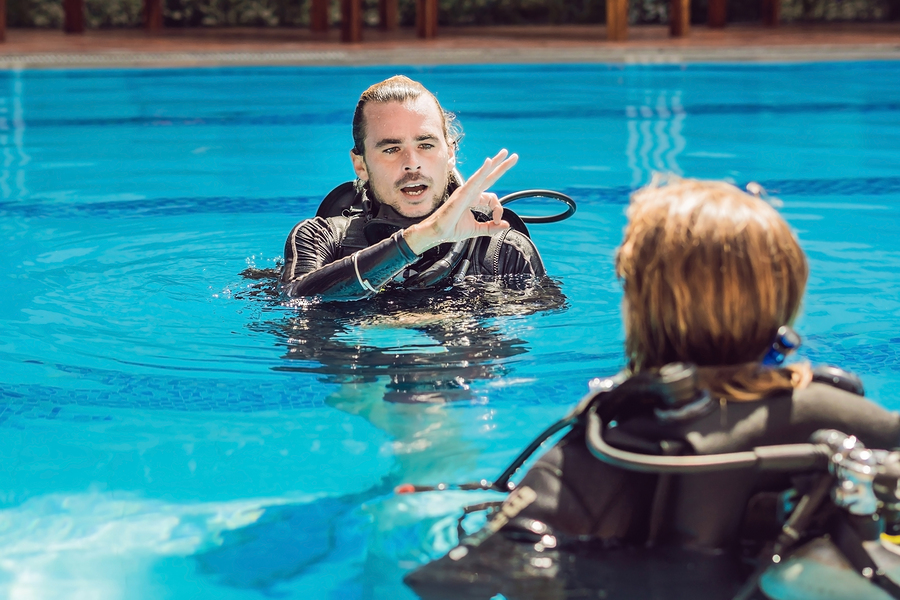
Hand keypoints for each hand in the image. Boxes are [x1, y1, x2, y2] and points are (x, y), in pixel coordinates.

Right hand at [403, 149, 518, 254]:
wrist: (437, 233)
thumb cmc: (450, 229)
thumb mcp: (476, 230)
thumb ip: (491, 228)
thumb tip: (504, 224)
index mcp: (473, 199)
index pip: (492, 198)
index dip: (498, 209)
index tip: (497, 220)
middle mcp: (470, 192)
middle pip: (489, 176)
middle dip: (501, 166)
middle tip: (513, 156)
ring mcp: (466, 191)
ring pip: (483, 174)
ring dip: (495, 163)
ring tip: (506, 154)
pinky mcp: (462, 194)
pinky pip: (474, 180)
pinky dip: (482, 171)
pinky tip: (489, 162)